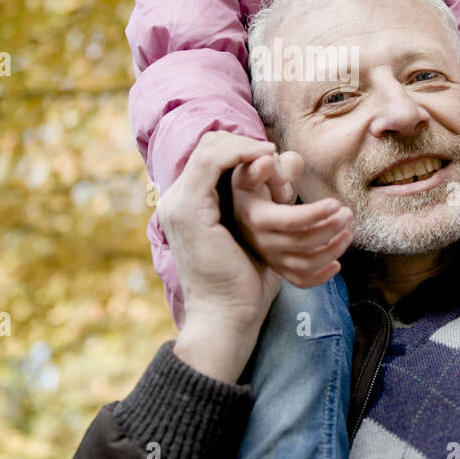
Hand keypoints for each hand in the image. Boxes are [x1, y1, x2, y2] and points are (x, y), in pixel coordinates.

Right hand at [155, 132, 283, 382]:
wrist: (225, 316)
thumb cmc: (243, 283)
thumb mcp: (251, 236)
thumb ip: (258, 209)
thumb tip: (283, 181)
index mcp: (188, 208)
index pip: (206, 158)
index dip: (237, 148)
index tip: (269, 155)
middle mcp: (176, 203)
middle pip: (205, 146)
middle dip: (242, 142)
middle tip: (272, 151)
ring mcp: (178, 205)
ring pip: (209, 149)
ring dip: (246, 146)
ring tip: (273, 154)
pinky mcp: (189, 209)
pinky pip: (212, 162)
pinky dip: (240, 154)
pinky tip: (266, 160)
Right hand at [231, 150, 354, 287]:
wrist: (244, 206)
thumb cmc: (254, 183)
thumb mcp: (252, 170)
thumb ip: (262, 165)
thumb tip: (267, 160)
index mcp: (256, 216)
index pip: (290, 221)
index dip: (315, 214)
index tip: (336, 203)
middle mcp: (262, 241)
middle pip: (302, 243)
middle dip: (330, 228)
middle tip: (348, 213)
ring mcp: (270, 257)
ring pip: (304, 265)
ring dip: (332, 252)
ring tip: (348, 234)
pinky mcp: (279, 267)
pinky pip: (300, 280)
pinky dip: (320, 278)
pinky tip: (337, 265)